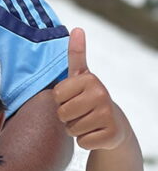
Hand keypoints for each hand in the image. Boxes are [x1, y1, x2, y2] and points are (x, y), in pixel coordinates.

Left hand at [53, 28, 127, 150]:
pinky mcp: (111, 134)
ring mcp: (108, 114)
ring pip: (71, 129)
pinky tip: (95, 134)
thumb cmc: (89, 97)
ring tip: (88, 122)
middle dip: (66, 117)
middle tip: (80, 112)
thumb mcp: (81, 76)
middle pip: (62, 113)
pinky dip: (85, 141)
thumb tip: (76, 28)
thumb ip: (76, 54)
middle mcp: (101, 94)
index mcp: (89, 79)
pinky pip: (82, 142)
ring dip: (75, 129)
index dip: (61, 100)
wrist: (114, 123)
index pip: (56, 95)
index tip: (73, 97)